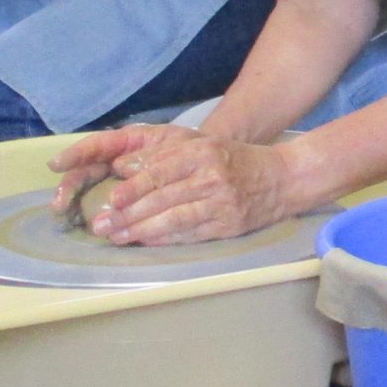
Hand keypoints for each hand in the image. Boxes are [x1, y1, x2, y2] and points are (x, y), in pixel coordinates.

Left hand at [49, 127, 300, 245]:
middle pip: (163, 198)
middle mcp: (212, 177)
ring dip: (141, 230)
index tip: (111, 199)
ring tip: (117, 236)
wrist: (284, 178)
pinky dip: (164, 239)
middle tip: (103, 225)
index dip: (134, 188)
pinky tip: (145, 241)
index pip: (161, 171)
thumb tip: (124, 167)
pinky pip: (190, 234)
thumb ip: (164, 155)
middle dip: (129, 214)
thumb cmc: (236, 159)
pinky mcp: (227, 225)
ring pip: (174, 219)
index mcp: (202, 152)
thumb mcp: (202, 145)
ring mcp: (221, 203)